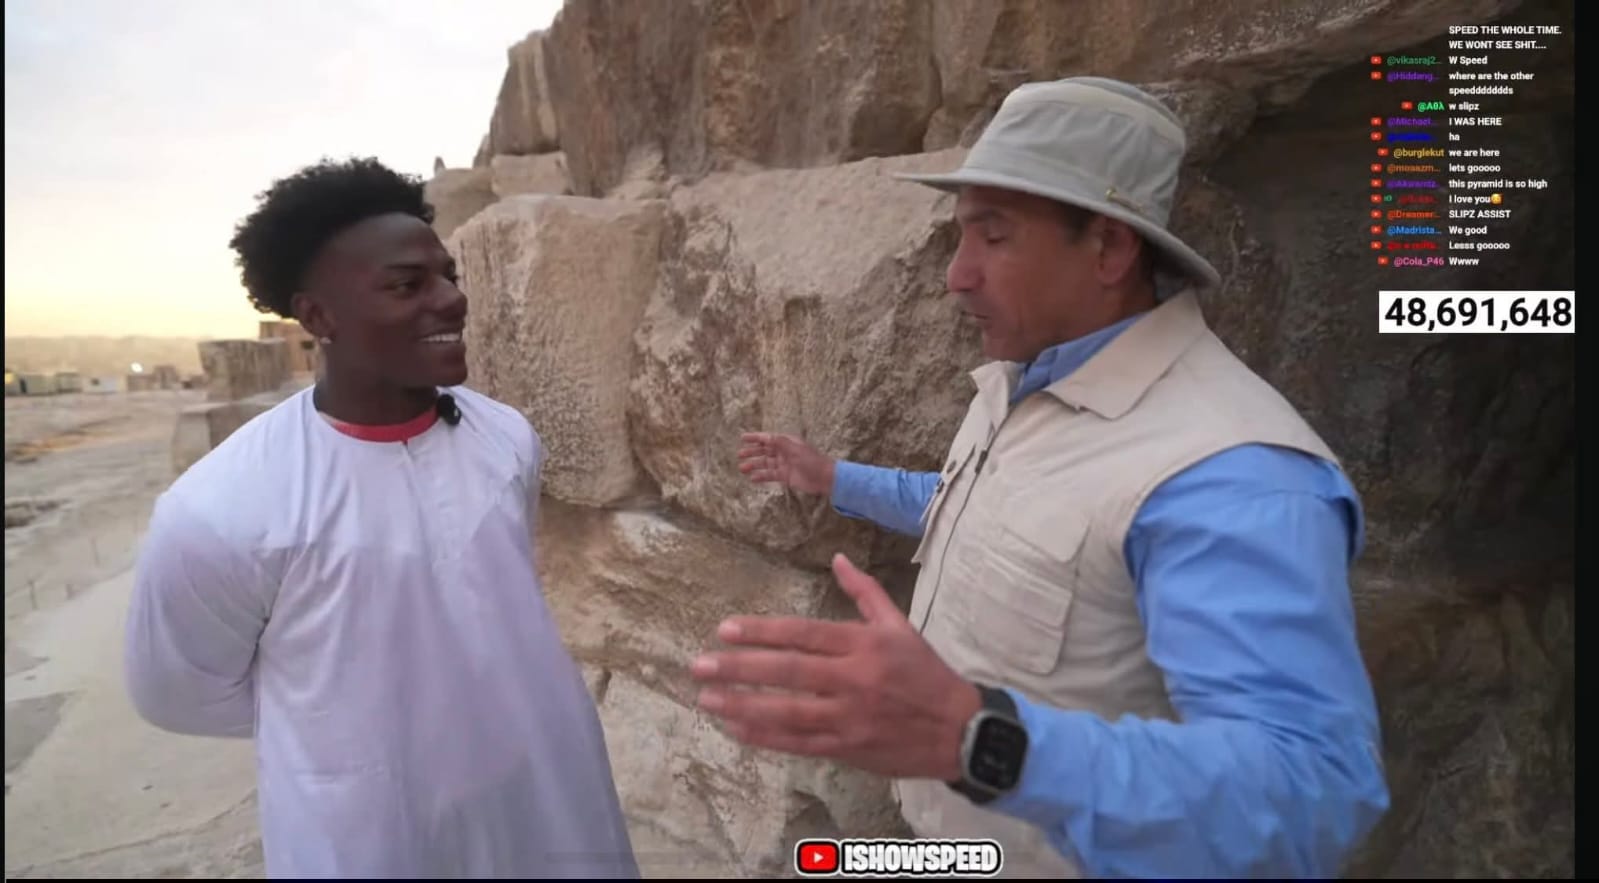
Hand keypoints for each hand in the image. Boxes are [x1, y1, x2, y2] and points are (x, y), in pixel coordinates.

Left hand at [691, 553, 981, 781]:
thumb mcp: (900, 626)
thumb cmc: (926, 674)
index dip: (762, 631)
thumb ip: (865, 592)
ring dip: (742, 705)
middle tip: (700, 666)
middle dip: (739, 668)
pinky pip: (799, 743)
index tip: (725, 629)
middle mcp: (853, 679)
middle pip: (788, 672)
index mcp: (864, 645)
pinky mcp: (847, 748)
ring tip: (707, 698)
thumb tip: (838, 558)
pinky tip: (737, 729)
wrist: (960, 730)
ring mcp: (848, 718)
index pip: (804, 634)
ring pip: (787, 711)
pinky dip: (766, 737)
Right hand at [736, 432, 835, 496]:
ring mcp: (784, 464)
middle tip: (739, 455)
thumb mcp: (796, 450)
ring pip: (765, 464)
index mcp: (787, 443)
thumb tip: (766, 436)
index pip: (767, 439)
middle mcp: (783, 452)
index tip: (742, 438)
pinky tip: (752, 479)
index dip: (755, 438)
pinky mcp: (785, 476)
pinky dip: (761, 476)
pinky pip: (770, 475)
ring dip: (754, 465)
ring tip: (742, 468)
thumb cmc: (812, 461)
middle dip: (752, 452)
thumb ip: (780, 443)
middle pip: (764, 451)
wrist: (824, 478)